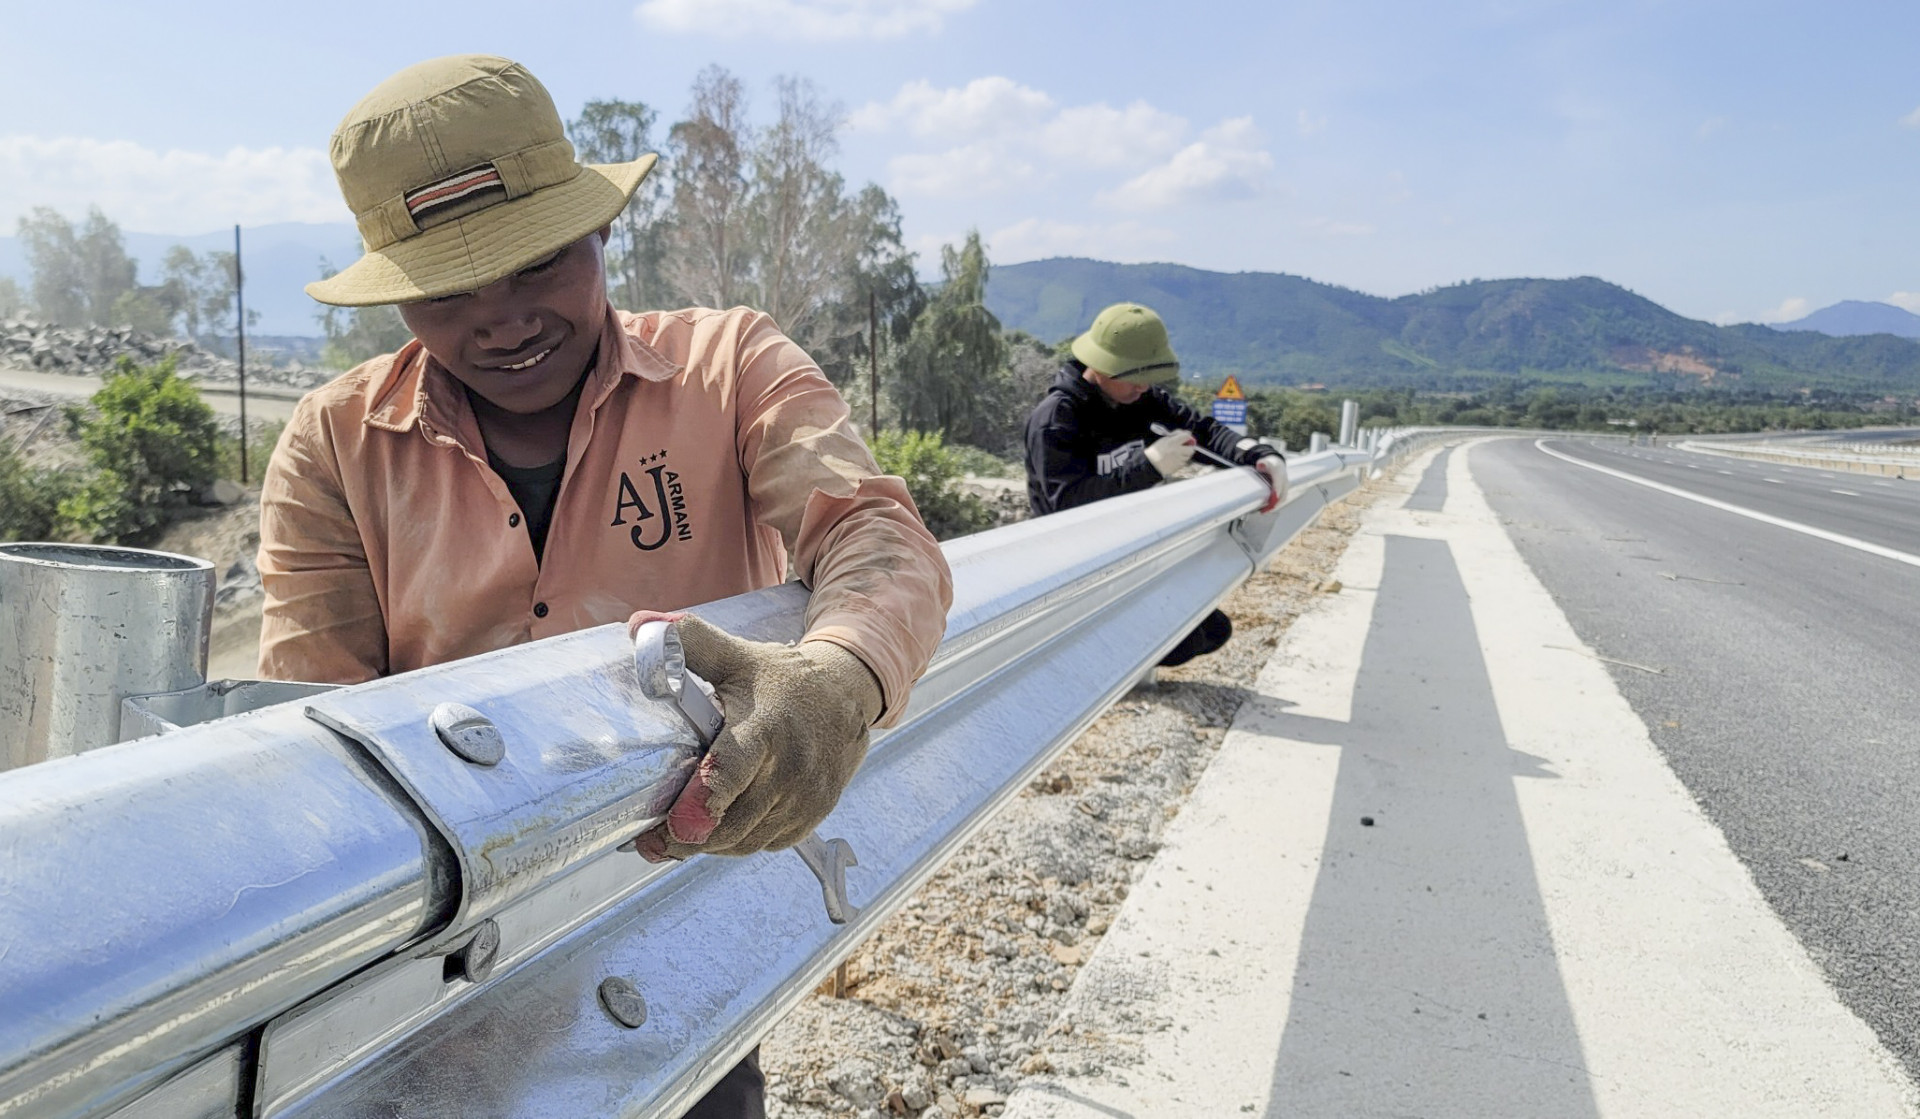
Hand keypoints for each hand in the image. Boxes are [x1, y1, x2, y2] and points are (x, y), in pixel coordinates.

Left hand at [625, 612, 882, 860]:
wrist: (848, 692)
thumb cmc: (781, 678)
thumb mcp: (736, 655)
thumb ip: (686, 641)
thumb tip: (636, 626)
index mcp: (763, 727)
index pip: (730, 772)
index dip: (700, 805)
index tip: (671, 828)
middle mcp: (790, 767)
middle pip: (730, 824)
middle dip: (686, 838)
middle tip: (651, 840)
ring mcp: (807, 794)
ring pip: (746, 841)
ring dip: (711, 844)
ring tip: (681, 834)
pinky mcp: (816, 812)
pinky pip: (767, 843)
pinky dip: (740, 842)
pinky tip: (722, 827)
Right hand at [1144, 429, 1197, 476]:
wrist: (1150, 464)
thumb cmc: (1156, 450)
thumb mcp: (1164, 439)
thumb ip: (1175, 436)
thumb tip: (1184, 433)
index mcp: (1173, 443)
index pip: (1187, 436)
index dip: (1187, 435)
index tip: (1185, 436)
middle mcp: (1178, 451)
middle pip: (1191, 449)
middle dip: (1189, 447)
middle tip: (1184, 446)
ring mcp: (1179, 460)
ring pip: (1188, 456)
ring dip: (1185, 454)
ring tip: (1177, 453)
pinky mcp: (1178, 467)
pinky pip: (1183, 462)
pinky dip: (1181, 460)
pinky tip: (1174, 459)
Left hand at [1254, 454, 1286, 512]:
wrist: (1277, 465)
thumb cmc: (1270, 465)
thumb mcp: (1265, 462)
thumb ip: (1262, 464)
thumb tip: (1260, 465)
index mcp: (1279, 474)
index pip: (1279, 484)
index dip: (1276, 492)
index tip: (1273, 499)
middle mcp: (1284, 482)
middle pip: (1282, 495)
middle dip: (1274, 504)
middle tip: (1264, 510)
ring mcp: (1285, 487)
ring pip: (1282, 499)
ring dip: (1274, 507)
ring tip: (1263, 511)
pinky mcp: (1284, 492)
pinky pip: (1281, 500)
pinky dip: (1274, 506)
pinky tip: (1267, 509)